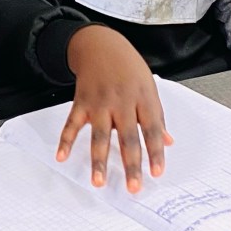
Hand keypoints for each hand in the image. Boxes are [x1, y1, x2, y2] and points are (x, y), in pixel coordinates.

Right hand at [58, 26, 172, 191]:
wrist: (101, 44)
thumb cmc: (128, 66)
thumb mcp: (149, 86)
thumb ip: (156, 116)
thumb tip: (168, 142)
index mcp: (143, 98)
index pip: (152, 130)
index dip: (155, 152)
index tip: (157, 173)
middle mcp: (122, 102)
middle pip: (127, 137)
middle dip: (131, 164)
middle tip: (133, 186)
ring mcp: (100, 102)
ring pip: (99, 135)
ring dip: (98, 160)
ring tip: (99, 181)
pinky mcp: (81, 102)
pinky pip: (72, 124)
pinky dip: (65, 140)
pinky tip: (62, 156)